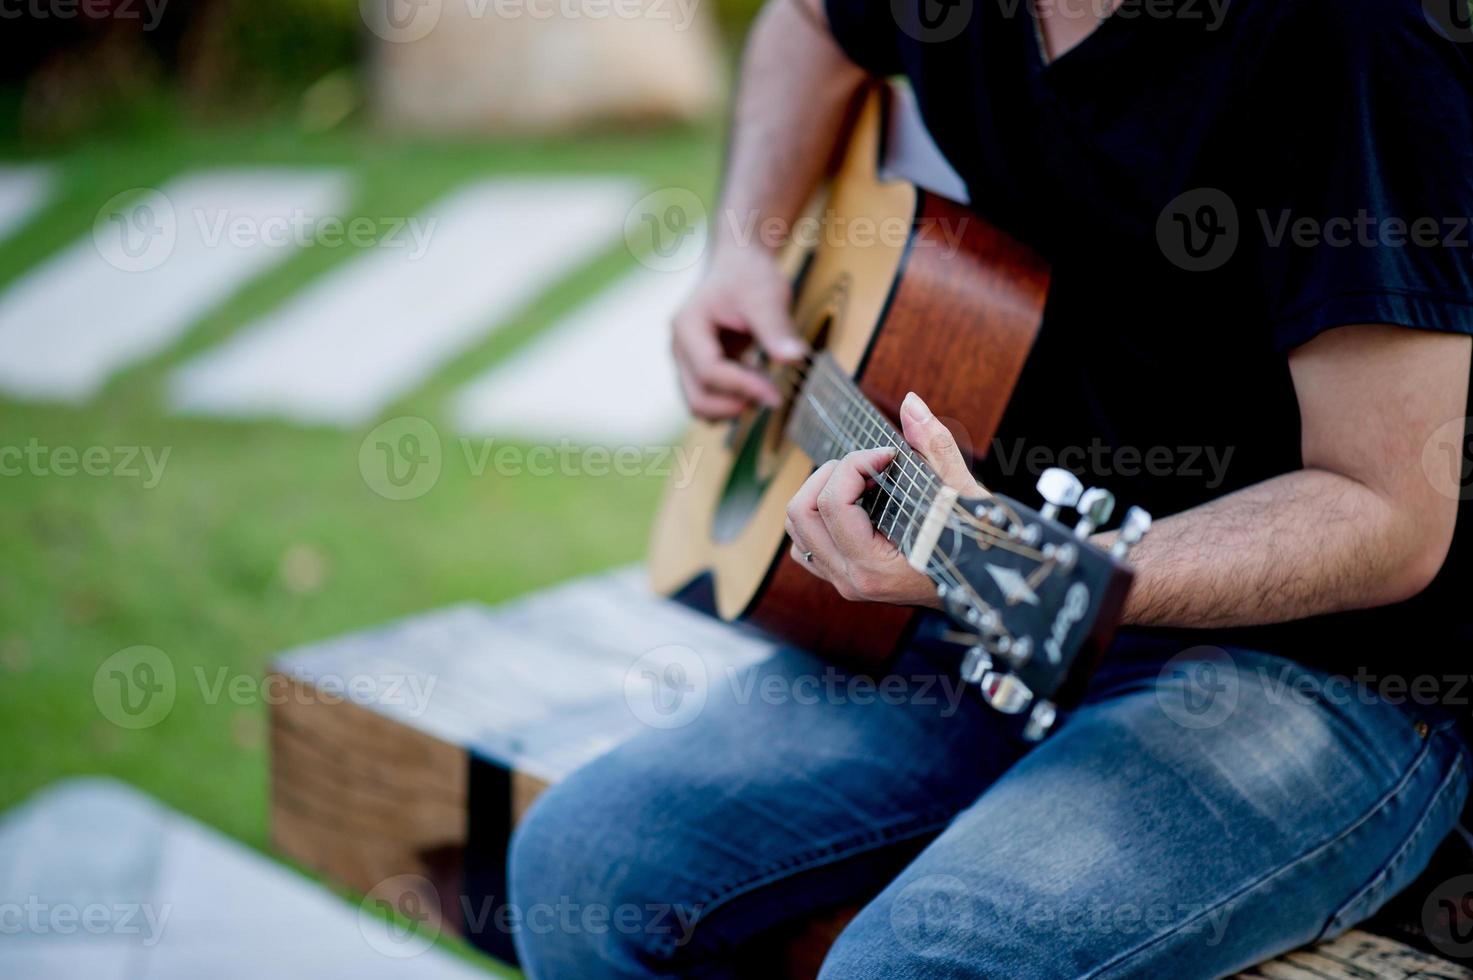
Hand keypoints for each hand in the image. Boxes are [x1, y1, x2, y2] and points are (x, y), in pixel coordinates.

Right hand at [671, 247, 806, 419]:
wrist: (739, 264)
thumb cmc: (749, 274)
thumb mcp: (766, 296)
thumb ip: (776, 329)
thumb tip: (795, 359)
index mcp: (688, 327)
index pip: (710, 371)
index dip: (743, 387)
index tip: (776, 395)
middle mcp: (680, 348)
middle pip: (698, 398)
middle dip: (735, 405)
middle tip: (772, 396)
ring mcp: (687, 361)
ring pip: (701, 405)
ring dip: (734, 406)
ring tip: (765, 384)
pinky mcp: (700, 369)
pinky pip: (711, 399)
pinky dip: (734, 400)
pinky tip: (758, 380)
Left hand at [785, 392, 983, 606]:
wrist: (984, 586)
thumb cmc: (978, 543)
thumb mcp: (960, 491)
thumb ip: (934, 444)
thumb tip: (910, 401)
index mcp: (874, 567)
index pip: (834, 504)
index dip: (856, 463)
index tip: (889, 454)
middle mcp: (852, 579)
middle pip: (802, 512)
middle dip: (830, 474)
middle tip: (868, 464)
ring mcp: (844, 582)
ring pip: (797, 529)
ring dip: (820, 494)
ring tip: (860, 482)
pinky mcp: (843, 578)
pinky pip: (806, 544)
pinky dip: (820, 517)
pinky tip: (856, 504)